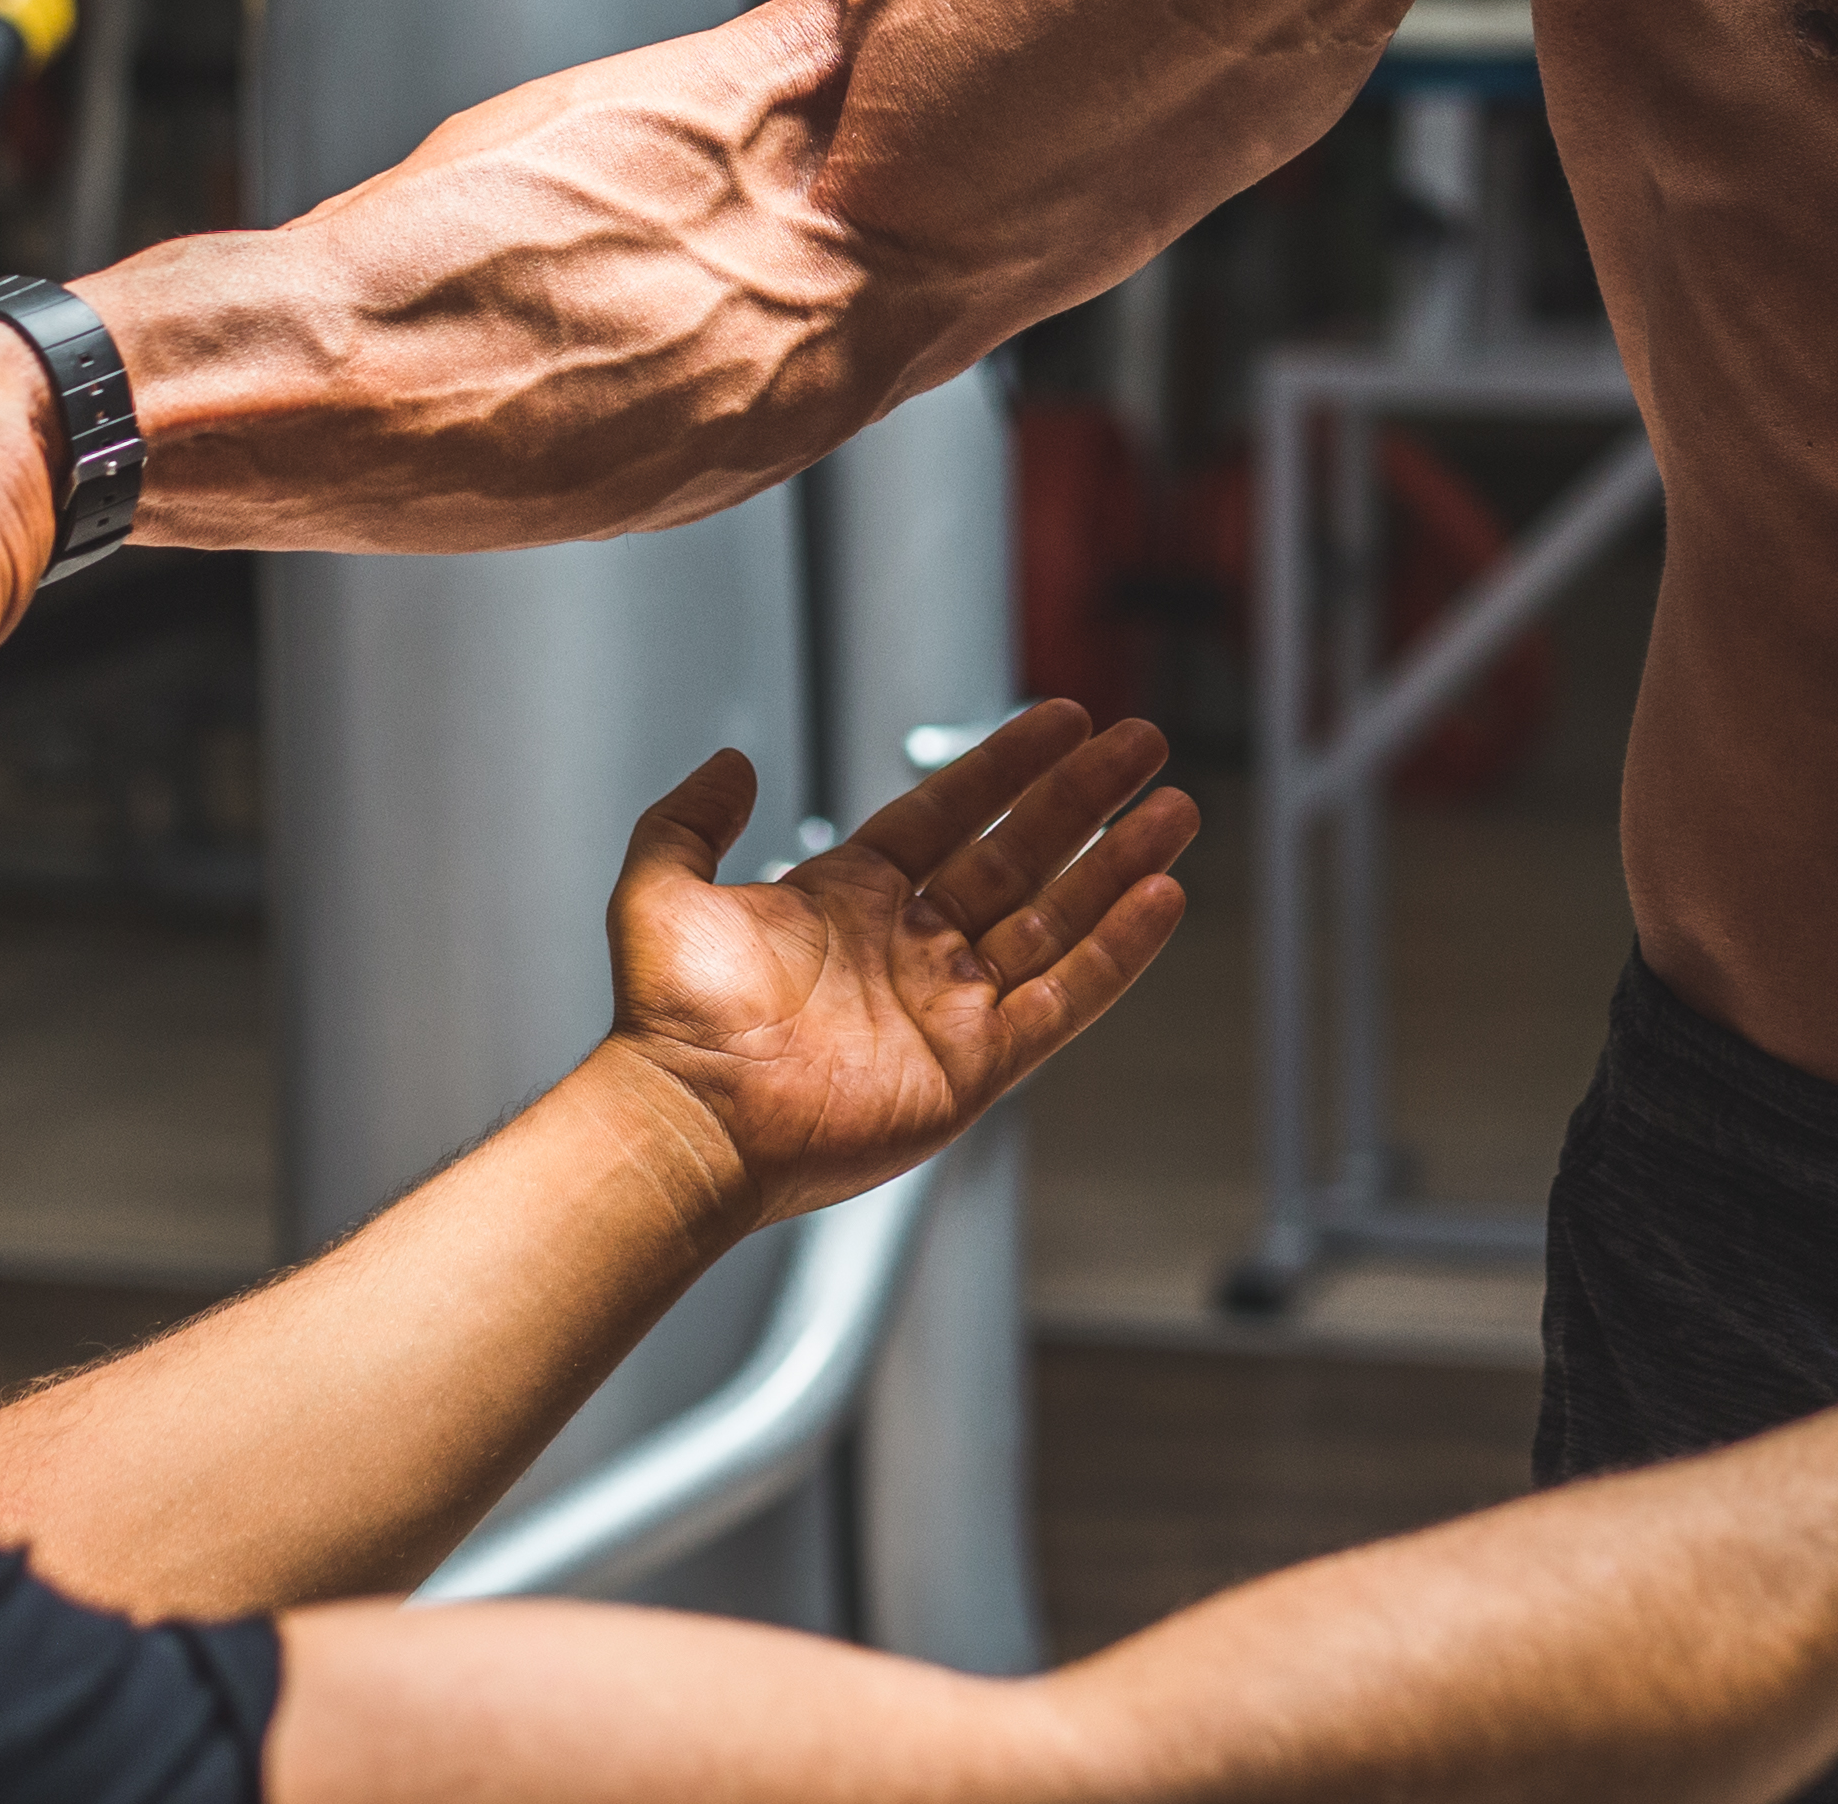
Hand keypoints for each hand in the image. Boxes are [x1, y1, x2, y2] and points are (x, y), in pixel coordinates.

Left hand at [596, 702, 1197, 1229]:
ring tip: (1176, 808)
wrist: (691, 1117)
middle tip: (1143, 744)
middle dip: (1083, 799)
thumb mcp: (661, 889)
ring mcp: (948, 1007)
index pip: (948, 813)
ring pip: (1055, 921)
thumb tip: (734, 762)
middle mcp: (908, 948)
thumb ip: (691, 819)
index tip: (1066, 718)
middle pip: (1018, 856)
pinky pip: (1063, 999)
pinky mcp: (976, 1067)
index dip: (1008, 765)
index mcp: (848, 900)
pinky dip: (1115, 951)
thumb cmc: (669, 1021)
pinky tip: (1160, 896)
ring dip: (1118, 865)